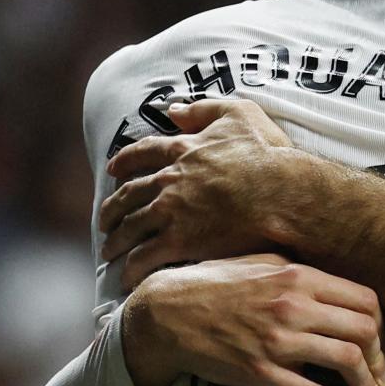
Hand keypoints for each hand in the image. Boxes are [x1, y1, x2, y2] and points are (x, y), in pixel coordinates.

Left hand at [99, 98, 297, 287]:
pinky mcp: (180, 241)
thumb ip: (204, 108)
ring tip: (109, 252)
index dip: (123, 162)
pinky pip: (145, 256)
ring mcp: (171, 212)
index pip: (142, 154)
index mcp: (181, 150)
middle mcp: (169, 181)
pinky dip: (132, 267)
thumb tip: (173, 110)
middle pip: (128, 195)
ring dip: (116, 242)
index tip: (112, 170)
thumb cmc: (267, 155)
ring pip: (131, 228)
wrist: (280, 193)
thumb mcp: (240, 114)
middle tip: (104, 221)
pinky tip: (128, 277)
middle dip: (111, 210)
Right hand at [120, 254, 384, 385]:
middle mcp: (295, 306)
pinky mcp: (261, 372)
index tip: (380, 340)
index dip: (381, 324)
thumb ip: (302, 273)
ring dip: (367, 381)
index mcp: (299, 277)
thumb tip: (336, 288)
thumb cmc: (215, 285)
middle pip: (364, 330)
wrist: (167, 314)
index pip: (365, 300)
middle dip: (380, 356)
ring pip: (346, 359)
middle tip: (382, 372)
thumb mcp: (263, 261)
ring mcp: (279, 341)